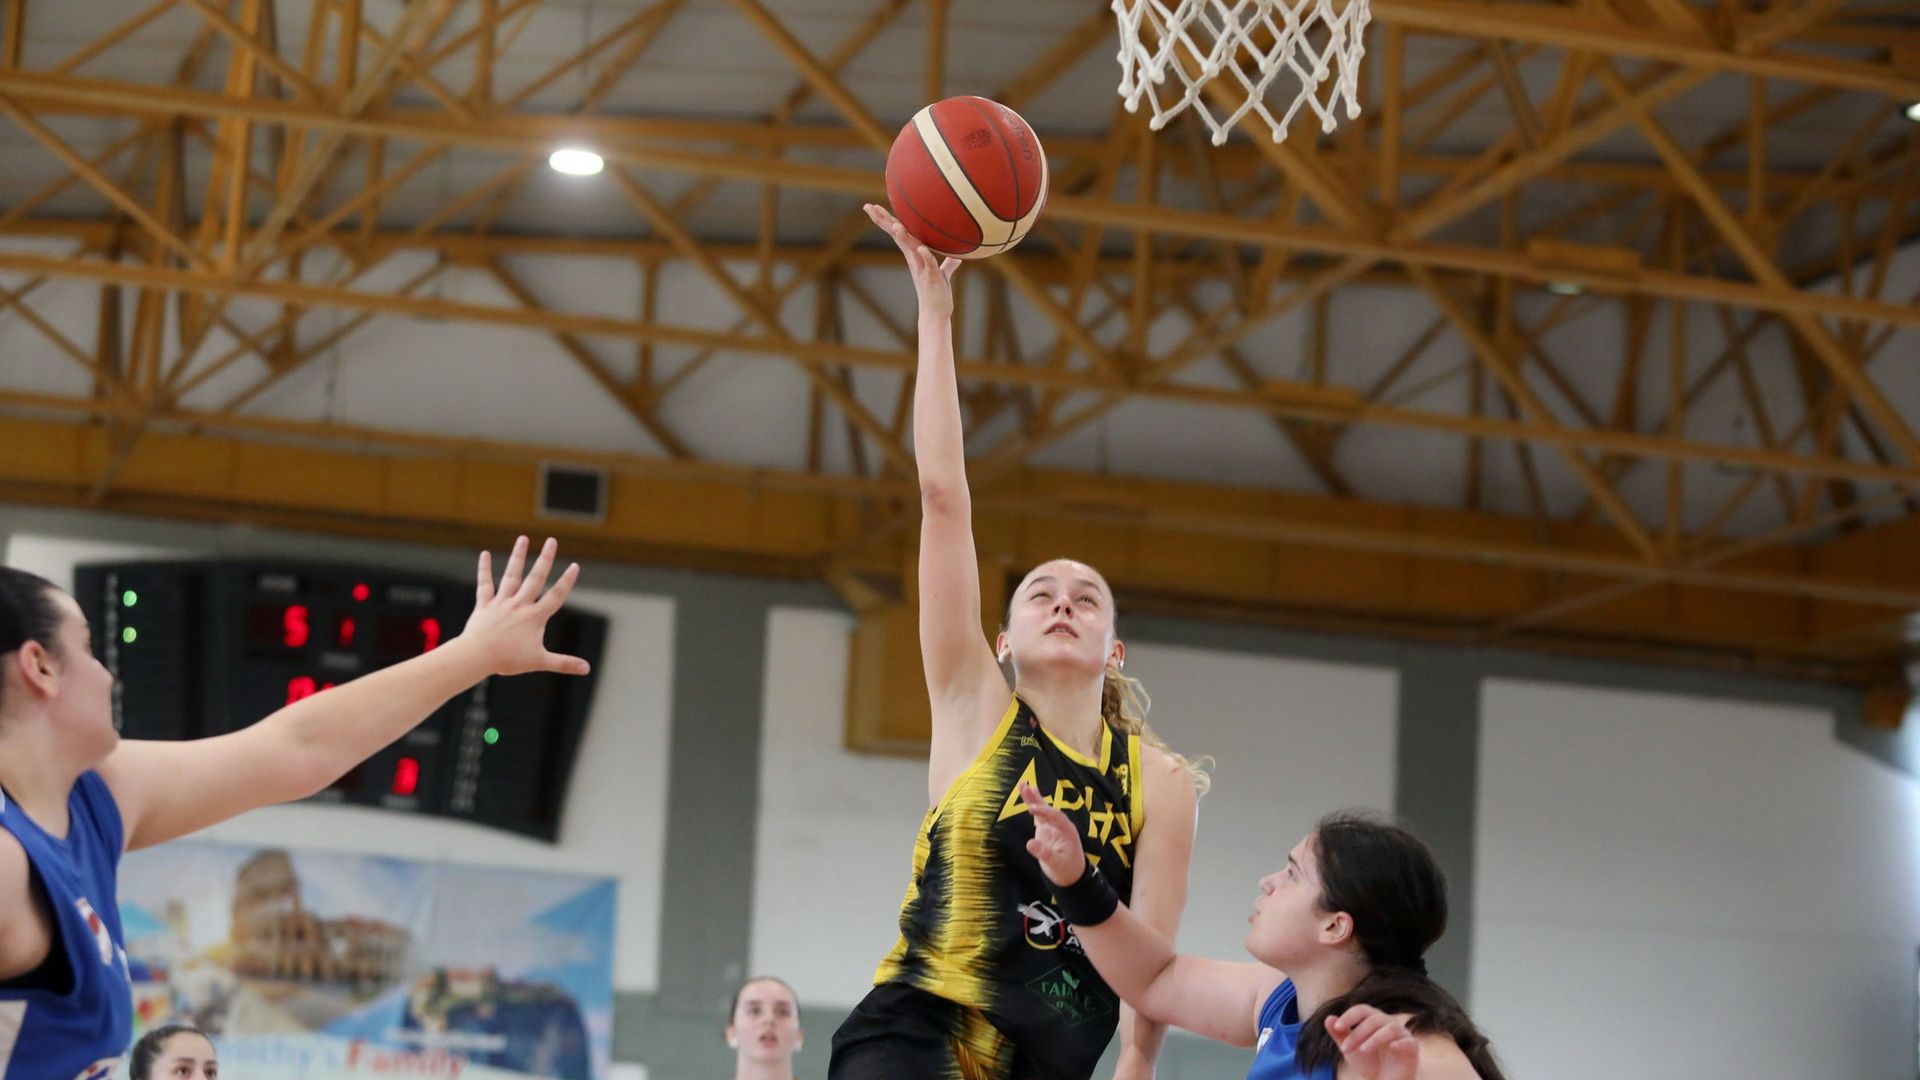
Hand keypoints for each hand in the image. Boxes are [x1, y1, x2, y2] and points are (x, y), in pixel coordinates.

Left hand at [459, 536, 589, 676]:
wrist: (478, 656)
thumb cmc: (508, 660)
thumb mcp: (540, 662)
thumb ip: (564, 663)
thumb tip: (586, 669)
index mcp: (535, 617)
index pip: (555, 596)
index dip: (566, 581)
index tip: (574, 565)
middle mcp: (520, 605)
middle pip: (535, 578)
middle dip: (545, 558)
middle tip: (552, 541)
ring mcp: (502, 602)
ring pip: (512, 575)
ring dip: (518, 556)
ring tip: (523, 538)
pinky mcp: (484, 605)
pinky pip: (485, 584)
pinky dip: (484, 569)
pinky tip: (484, 554)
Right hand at [864, 202, 959, 317]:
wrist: (936, 314)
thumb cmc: (937, 294)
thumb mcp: (942, 274)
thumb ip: (948, 263)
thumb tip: (957, 256)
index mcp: (914, 255)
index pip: (898, 233)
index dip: (886, 219)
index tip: (874, 206)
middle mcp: (914, 259)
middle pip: (896, 236)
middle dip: (883, 221)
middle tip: (869, 207)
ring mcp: (921, 268)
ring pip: (910, 248)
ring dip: (902, 236)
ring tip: (895, 224)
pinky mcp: (931, 278)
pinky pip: (928, 264)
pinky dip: (925, 256)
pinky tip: (921, 248)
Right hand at [1020, 782, 1085, 886]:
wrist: (1070, 875)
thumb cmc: (1066, 869)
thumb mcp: (1056, 864)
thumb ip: (1044, 853)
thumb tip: (1029, 844)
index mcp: (1067, 830)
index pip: (1056, 817)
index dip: (1044, 812)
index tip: (1032, 809)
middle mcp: (1060, 825)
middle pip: (1049, 809)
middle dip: (1037, 799)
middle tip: (1026, 787)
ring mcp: (1053, 826)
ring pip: (1042, 809)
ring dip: (1033, 798)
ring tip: (1022, 785)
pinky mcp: (1046, 829)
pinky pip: (1038, 815)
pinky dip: (1032, 805)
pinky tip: (1028, 793)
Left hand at [1327, 1006, 1420, 1079]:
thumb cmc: (1369, 1063)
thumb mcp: (1350, 1050)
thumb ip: (1340, 1035)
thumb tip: (1328, 1018)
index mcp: (1373, 1019)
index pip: (1362, 1010)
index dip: (1349, 1016)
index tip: (1337, 1027)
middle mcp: (1389, 1023)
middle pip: (1373, 1020)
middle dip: (1357, 1034)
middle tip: (1345, 1049)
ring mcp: (1402, 1034)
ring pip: (1390, 1028)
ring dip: (1374, 1039)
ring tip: (1362, 1051)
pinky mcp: (1412, 1048)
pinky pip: (1408, 1041)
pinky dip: (1400, 1043)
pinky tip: (1392, 1048)